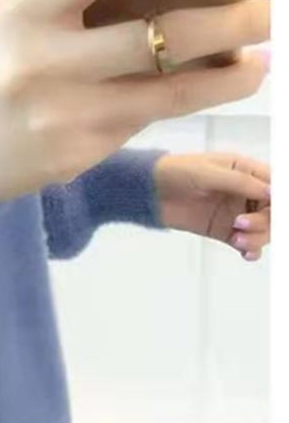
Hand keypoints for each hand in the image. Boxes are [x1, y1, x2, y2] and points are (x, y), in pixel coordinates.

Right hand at [0, 0, 269, 201]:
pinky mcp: (79, 156)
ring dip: (228, 79)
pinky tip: (182, 96)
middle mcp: (48, 64)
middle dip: (231, 23)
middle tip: (269, 11)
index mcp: (24, 13)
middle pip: (161, 37)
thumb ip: (67, 4)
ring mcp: (67, 116)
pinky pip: (140, 124)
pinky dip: (169, 106)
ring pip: (170, 94)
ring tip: (257, 65)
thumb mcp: (7, 20)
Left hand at [154, 153, 270, 260]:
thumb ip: (240, 182)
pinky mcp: (223, 230)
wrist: (147, 191)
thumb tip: (272, 192)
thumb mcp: (207, 173)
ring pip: (264, 229)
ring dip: (258, 237)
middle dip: (266, 221)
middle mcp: (244, 192)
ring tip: (236, 239)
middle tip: (242, 224)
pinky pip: (247, 243)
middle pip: (273, 211)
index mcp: (244, 170)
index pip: (275, 185)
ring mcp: (235, 212)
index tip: (275, 210)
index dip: (278, 200)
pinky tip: (245, 253)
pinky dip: (252, 250)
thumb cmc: (173, 172)